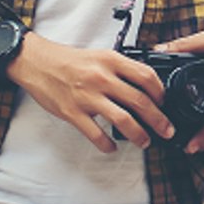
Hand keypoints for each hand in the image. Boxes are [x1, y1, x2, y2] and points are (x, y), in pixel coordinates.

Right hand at [9, 34, 172, 152]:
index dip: (160, 93)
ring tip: (145, 141)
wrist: (37, 62)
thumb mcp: (99, 56)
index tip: (164, 103)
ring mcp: (87, 96)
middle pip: (140, 101)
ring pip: (123, 120)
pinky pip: (97, 135)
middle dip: (158, 120)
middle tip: (166, 130)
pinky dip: (107, 145)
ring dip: (139, 135)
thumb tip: (144, 87)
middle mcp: (101, 77)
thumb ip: (120, 69)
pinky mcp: (73, 112)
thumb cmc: (68, 61)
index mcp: (110, 60)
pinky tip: (112, 147)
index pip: (146, 76)